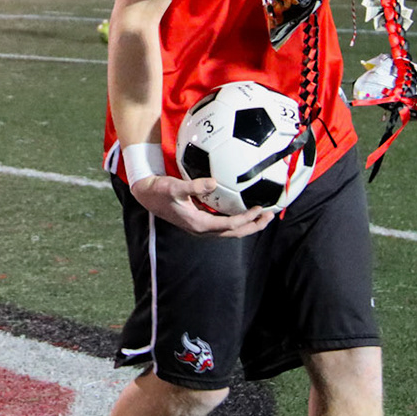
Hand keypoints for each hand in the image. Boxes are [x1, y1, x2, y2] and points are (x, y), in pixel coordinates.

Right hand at [129, 174, 275, 236]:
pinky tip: (242, 208)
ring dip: (248, 224)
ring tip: (262, 214)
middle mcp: (202, 229)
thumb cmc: (160, 190)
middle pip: (234, 233)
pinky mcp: (200, 221)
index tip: (259, 208)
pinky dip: (237, 219)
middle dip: (254, 226)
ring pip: (230, 230)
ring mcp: (201, 227)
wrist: (146, 195)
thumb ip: (194, 186)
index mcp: (199, 224)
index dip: (246, 219)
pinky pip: (224, 223)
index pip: (229, 225)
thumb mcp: (175, 187)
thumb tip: (213, 182)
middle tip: (270, 215)